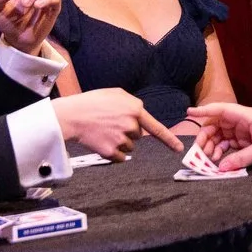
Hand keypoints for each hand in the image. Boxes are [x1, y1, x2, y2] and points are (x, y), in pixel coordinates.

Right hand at [52, 89, 181, 160]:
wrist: (73, 116)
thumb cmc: (92, 102)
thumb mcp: (115, 93)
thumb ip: (132, 103)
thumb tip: (140, 114)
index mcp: (135, 109)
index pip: (156, 128)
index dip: (169, 140)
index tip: (179, 149)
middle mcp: (132, 125)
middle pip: (138, 136)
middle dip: (128, 131)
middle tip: (110, 123)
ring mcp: (122, 139)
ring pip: (130, 147)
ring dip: (120, 142)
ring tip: (104, 131)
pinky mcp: (112, 151)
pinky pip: (121, 157)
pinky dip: (114, 153)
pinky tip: (103, 141)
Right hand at [188, 102, 251, 170]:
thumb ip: (242, 159)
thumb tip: (222, 168)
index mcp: (245, 116)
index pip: (220, 110)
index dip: (203, 110)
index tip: (188, 113)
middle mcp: (241, 120)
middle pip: (216, 124)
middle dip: (205, 136)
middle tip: (198, 152)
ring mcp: (243, 130)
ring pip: (220, 135)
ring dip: (212, 146)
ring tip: (209, 160)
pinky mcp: (245, 140)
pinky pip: (228, 144)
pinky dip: (221, 151)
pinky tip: (219, 161)